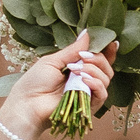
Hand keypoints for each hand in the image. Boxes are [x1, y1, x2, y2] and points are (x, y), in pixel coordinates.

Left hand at [0, 29, 114, 139]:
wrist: (27, 104)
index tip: (112, 42)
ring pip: (106, 78)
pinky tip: (84, 80)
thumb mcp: (53, 61)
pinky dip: (96, 84)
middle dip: (98, 59)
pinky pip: (102, 94)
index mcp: (77, 69)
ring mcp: (87, 93)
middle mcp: (85, 80)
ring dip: (94, 70)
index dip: (108, 52)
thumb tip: (88, 33)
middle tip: (83, 58)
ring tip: (77, 70)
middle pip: (106, 67)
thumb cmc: (35, 82)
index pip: (99, 60)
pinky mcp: (88, 106)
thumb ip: (73, 50)